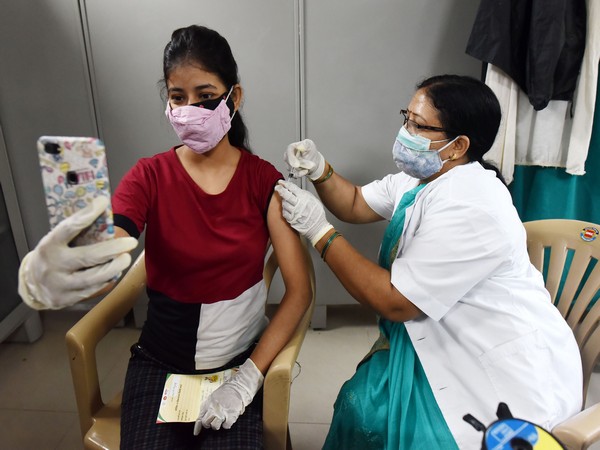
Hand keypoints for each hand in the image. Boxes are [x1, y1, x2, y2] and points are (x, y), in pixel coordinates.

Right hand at [18, 196, 137, 309]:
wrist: (32, 285)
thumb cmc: (52, 256)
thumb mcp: (56, 241)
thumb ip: (75, 233)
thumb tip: (102, 215)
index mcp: (49, 245)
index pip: (68, 228)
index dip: (86, 214)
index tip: (102, 202)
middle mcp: (53, 266)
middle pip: (87, 257)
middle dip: (112, 249)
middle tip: (131, 242)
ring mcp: (60, 285)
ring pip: (92, 278)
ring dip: (113, 268)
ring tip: (126, 258)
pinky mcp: (67, 299)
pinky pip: (92, 291)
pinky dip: (106, 281)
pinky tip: (115, 273)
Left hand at [194, 358, 263, 432]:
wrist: (238, 386)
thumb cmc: (226, 391)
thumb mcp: (213, 396)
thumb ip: (207, 406)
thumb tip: (203, 418)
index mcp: (208, 403)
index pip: (200, 417)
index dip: (198, 427)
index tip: (196, 433)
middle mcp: (213, 408)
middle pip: (206, 423)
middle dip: (208, 424)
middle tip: (213, 421)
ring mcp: (222, 411)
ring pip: (215, 426)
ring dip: (218, 425)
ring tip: (221, 420)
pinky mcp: (231, 414)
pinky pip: (226, 425)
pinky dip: (227, 425)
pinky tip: (228, 420)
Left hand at [274, 181, 332, 245]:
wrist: (317, 227)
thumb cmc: (316, 214)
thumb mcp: (313, 200)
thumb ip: (304, 194)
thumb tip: (295, 190)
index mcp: (304, 198)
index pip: (292, 188)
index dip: (285, 184)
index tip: (281, 182)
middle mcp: (298, 205)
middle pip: (286, 195)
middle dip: (280, 190)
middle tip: (277, 187)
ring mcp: (294, 212)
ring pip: (284, 204)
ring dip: (283, 201)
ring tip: (285, 200)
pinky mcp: (291, 219)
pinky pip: (284, 213)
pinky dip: (285, 210)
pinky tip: (287, 209)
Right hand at [284, 139, 325, 180]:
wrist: (313, 161)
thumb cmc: (310, 151)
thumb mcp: (310, 145)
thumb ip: (305, 145)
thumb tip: (299, 146)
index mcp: (292, 147)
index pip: (289, 151)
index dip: (292, 158)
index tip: (297, 164)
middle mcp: (288, 155)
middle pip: (289, 161)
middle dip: (300, 164)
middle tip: (309, 165)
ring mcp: (289, 164)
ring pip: (292, 169)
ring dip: (302, 169)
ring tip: (309, 166)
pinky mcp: (291, 171)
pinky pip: (294, 174)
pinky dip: (301, 174)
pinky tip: (306, 171)